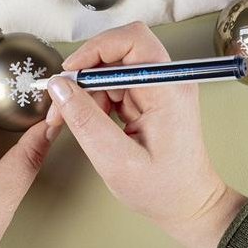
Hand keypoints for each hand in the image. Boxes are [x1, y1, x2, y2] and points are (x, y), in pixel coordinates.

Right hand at [45, 22, 247, 247]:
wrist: (188, 206)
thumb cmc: (162, 190)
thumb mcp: (116, 160)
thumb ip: (86, 121)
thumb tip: (59, 86)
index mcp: (168, 89)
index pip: (133, 41)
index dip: (97, 48)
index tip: (70, 73)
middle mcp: (167, 81)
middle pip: (119, 51)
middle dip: (85, 71)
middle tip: (62, 100)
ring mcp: (159, 88)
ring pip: (111, 68)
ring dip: (86, 89)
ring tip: (67, 119)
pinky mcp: (150, 98)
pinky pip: (115, 85)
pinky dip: (94, 99)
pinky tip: (84, 121)